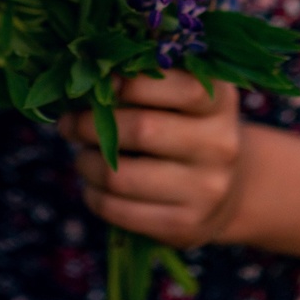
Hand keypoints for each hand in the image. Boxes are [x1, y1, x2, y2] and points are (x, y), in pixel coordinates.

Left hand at [58, 71, 244, 249]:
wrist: (230, 189)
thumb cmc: (190, 127)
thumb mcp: (187, 96)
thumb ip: (149, 80)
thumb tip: (86, 73)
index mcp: (220, 102)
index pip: (179, 86)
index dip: (131, 82)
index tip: (99, 81)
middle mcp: (220, 145)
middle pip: (142, 130)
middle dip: (92, 125)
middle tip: (70, 122)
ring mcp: (205, 190)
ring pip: (121, 177)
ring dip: (87, 163)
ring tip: (81, 154)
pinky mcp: (185, 226)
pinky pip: (120, 211)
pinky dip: (94, 196)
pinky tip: (93, 185)